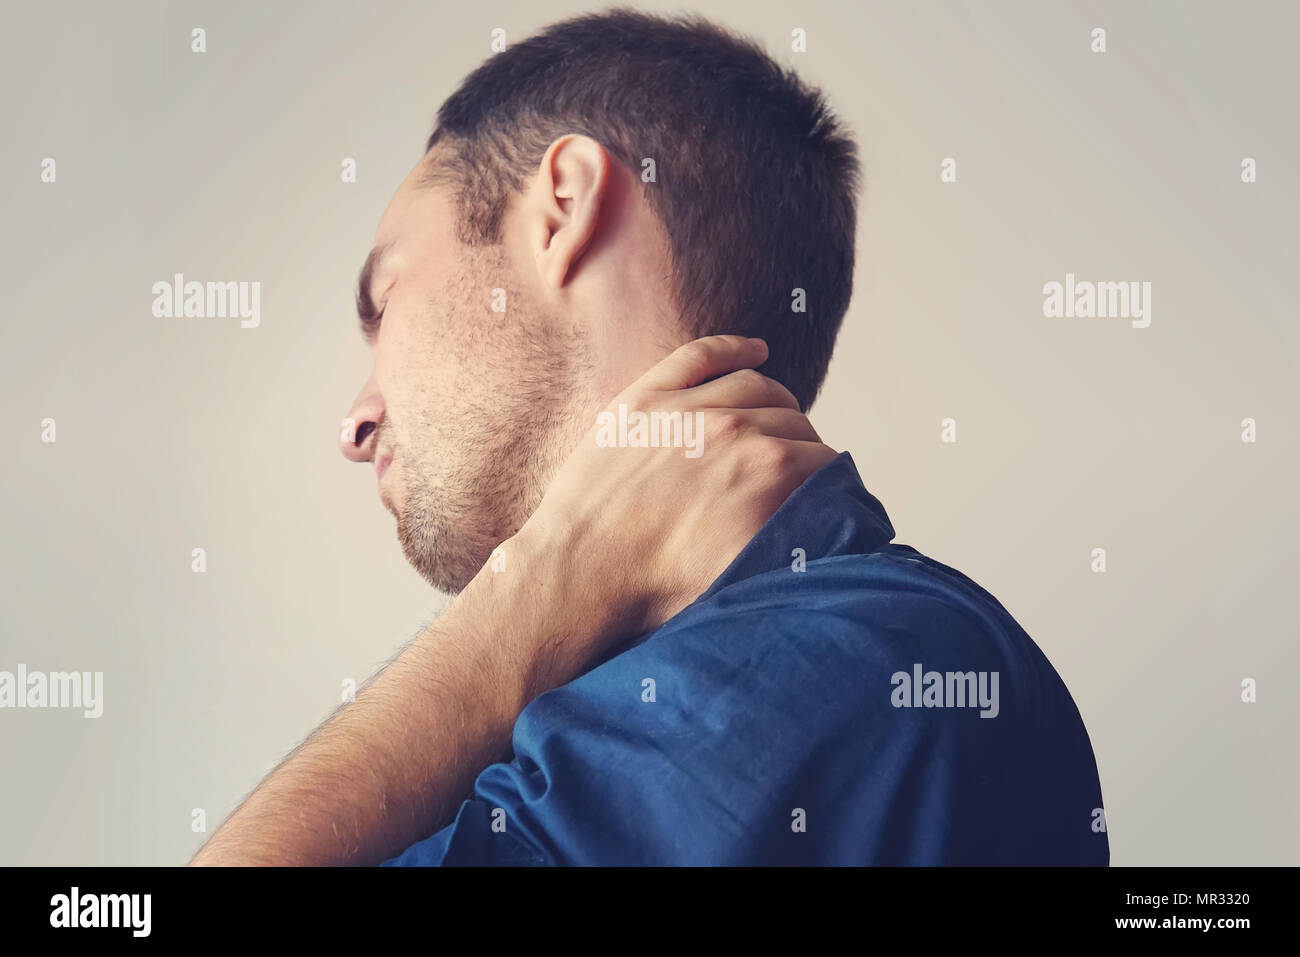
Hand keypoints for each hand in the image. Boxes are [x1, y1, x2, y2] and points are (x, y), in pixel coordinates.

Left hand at [506, 334, 836, 687]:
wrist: (579, 577)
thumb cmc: (658, 590)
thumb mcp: (746, 576)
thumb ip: (794, 546)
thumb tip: (833, 541)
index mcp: (770, 470)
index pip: (824, 464)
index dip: (830, 486)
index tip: (828, 501)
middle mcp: (735, 427)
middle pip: (794, 423)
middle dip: (804, 450)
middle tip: (798, 476)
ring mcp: (686, 407)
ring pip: (755, 386)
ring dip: (778, 405)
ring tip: (781, 426)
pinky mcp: (643, 400)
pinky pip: (699, 356)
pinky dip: (734, 349)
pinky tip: (756, 351)